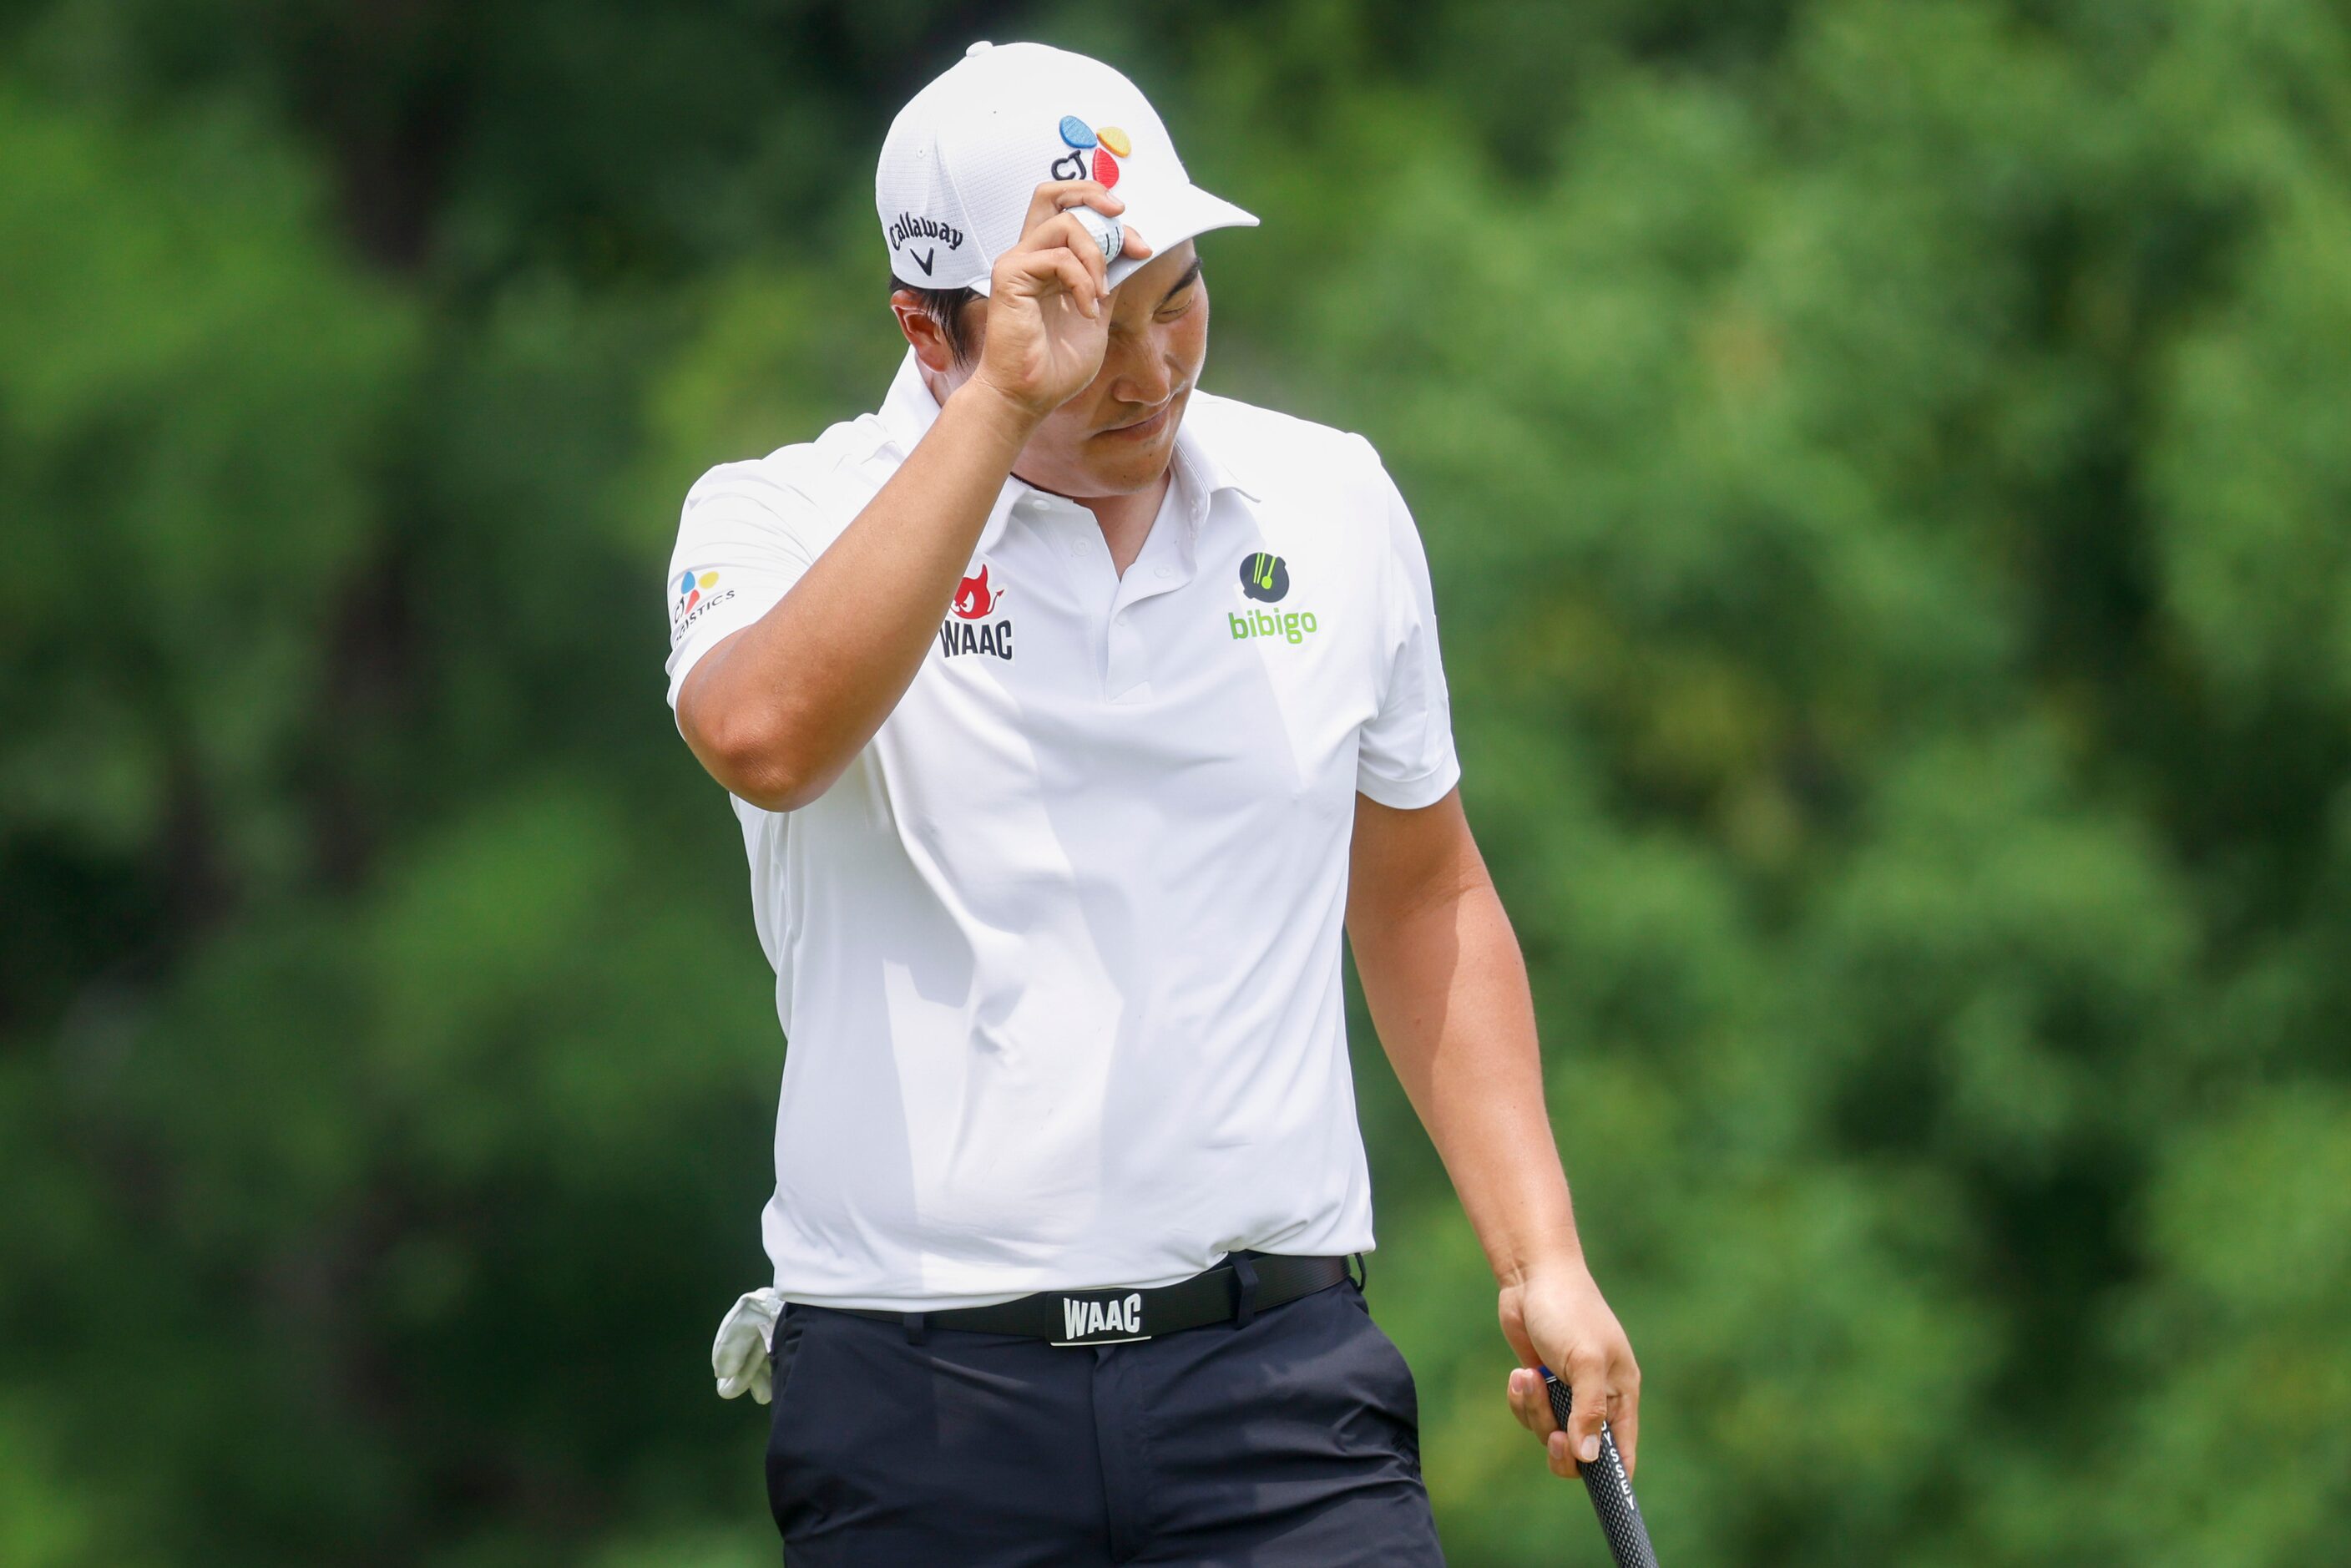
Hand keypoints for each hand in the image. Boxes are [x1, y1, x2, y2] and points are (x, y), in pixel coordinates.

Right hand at [967, 180, 1152, 422]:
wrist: (1029, 396)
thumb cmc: (1056, 365)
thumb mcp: (1097, 312)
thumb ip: (1107, 279)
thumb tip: (1130, 250)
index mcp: (1048, 262)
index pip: (1076, 214)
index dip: (1113, 221)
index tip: (1142, 248)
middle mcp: (1030, 255)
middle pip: (1051, 193)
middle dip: (1092, 194)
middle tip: (1119, 215)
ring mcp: (1018, 262)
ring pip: (1065, 223)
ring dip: (1096, 255)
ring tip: (1100, 295)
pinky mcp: (1010, 275)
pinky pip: (1058, 257)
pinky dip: (1082, 281)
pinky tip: (1087, 310)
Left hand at [1499, 1259, 1640, 1478]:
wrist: (1533, 1276)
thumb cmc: (1569, 1311)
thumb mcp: (1584, 1361)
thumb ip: (1588, 1411)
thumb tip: (1587, 1458)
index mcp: (1621, 1394)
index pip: (1623, 1451)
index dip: (1613, 1476)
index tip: (1599, 1494)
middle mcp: (1596, 1398)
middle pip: (1580, 1452)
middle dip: (1561, 1446)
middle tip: (1553, 1435)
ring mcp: (1566, 1392)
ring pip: (1549, 1432)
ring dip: (1534, 1410)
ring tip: (1528, 1376)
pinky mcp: (1540, 1383)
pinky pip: (1529, 1412)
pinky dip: (1521, 1398)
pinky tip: (1519, 1372)